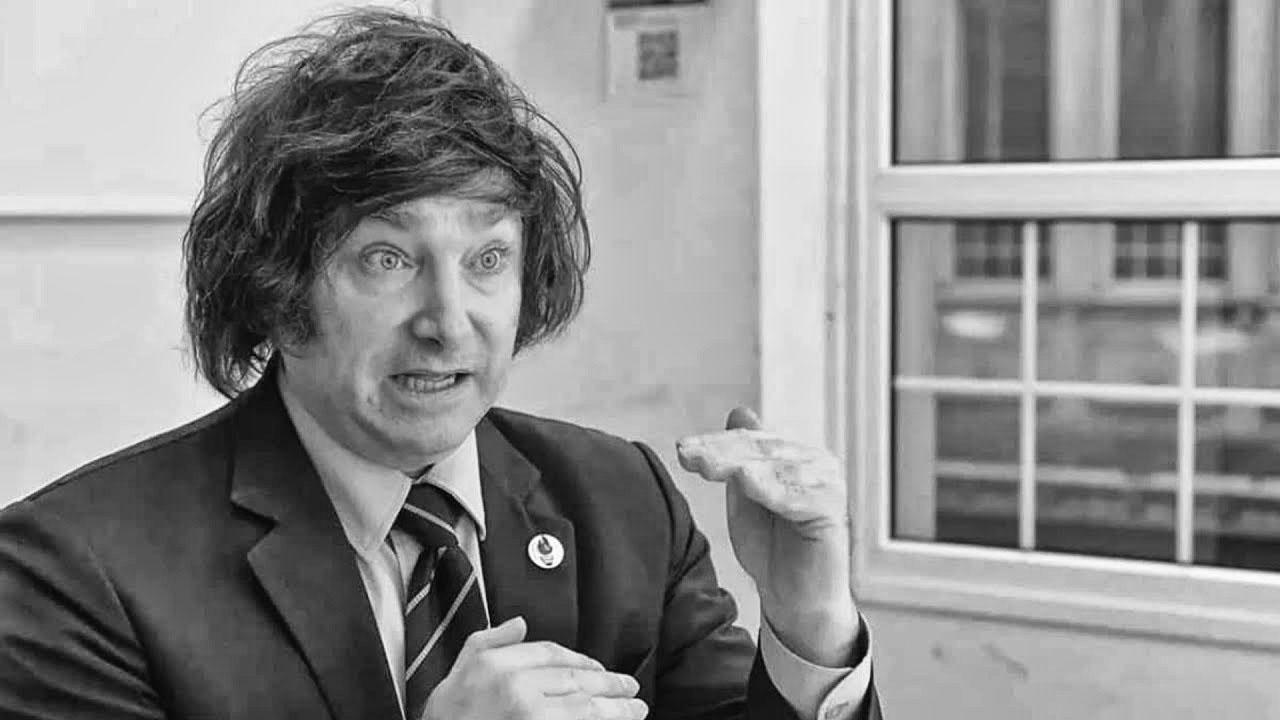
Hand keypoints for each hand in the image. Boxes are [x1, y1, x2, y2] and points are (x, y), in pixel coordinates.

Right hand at [422, 616, 647, 719]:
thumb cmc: (446, 718)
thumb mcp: (458, 672)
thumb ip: (487, 641)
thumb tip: (520, 624)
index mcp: (497, 666)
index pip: (551, 655)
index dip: (580, 660)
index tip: (600, 669)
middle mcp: (517, 689)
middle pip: (575, 681)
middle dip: (610, 685)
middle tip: (632, 689)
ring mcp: (532, 717)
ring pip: (585, 708)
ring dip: (616, 709)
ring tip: (636, 710)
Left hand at [676, 408, 858, 666]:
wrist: (796, 600)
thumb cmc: (771, 549)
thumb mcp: (748, 498)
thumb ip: (740, 460)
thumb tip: (740, 411)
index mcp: (794, 455)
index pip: (749, 440)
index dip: (714, 443)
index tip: (682, 449)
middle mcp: (816, 462)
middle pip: (760, 450)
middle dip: (719, 452)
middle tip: (687, 455)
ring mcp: (827, 484)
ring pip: (775, 468)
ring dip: (738, 465)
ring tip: (708, 466)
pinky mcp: (832, 510)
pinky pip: (798, 496)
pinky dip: (772, 488)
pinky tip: (748, 481)